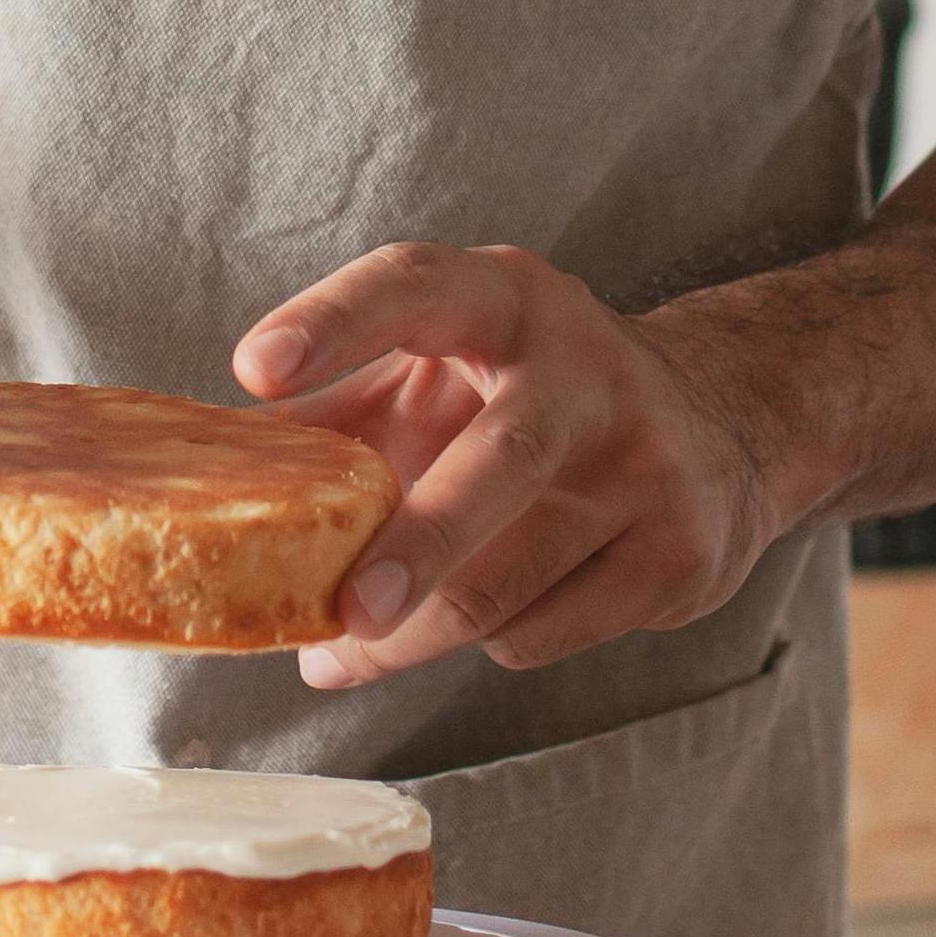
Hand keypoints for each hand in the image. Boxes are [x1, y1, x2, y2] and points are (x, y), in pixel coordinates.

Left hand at [233, 243, 805, 688]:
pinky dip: (490, 642)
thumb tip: (207, 474)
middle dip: (416, 548)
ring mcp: (648, 465)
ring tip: (349, 648)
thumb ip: (339, 410)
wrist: (728, 427)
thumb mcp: (441, 373)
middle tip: (341, 615)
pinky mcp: (681, 553)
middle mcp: (588, 371)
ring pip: (508, 585)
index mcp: (510, 304)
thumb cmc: (533, 400)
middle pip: (497, 465)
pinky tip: (489, 617)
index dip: (334, 322)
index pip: (415, 288)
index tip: (255, 370)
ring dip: (412, 636)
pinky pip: (544, 632)